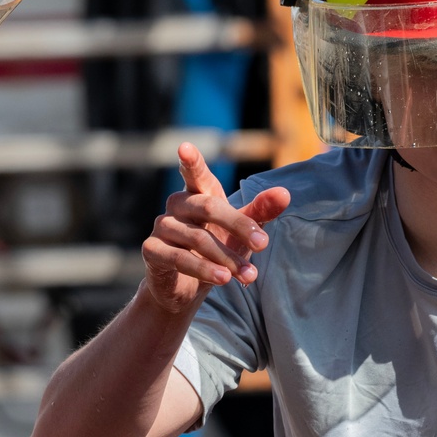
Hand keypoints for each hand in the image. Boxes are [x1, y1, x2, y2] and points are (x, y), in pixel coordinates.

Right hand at [141, 142, 289, 314]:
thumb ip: (260, 211)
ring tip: (249, 276)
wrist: (186, 288)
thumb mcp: (241, 231)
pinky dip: (204, 269)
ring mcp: (162, 226)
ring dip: (227, 258)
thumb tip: (284, 193)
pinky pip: (179, 258)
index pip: (195, 173)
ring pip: (197, 238)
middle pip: (208, 207)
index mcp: (198, 192)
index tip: (185, 148)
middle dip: (239, 226)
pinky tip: (223, 279)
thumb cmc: (216, 249)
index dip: (191, 161)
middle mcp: (177, 204)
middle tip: (264, 244)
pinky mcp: (152, 251)